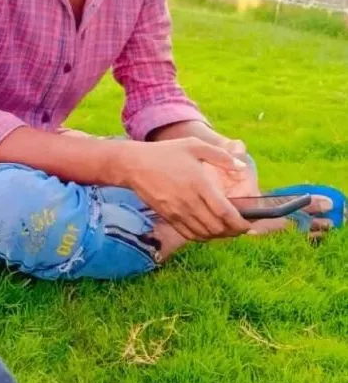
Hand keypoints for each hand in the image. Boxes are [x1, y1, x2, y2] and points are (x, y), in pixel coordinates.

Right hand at [122, 137, 249, 240]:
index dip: (240, 222)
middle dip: (233, 231)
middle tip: (241, 228)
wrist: (135, 165)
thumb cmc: (166, 153)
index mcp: (200, 185)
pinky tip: (209, 231)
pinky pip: (189, 234)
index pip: (225, 212)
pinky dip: (203, 237)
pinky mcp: (169, 217)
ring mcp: (178, 212)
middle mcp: (190, 202)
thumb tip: (241, 167)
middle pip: (217, 228)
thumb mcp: (195, 146)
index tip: (248, 224)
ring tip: (228, 230)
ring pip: (204, 234)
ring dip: (219, 236)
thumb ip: (221, 156)